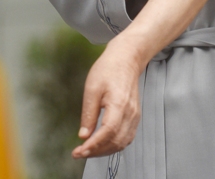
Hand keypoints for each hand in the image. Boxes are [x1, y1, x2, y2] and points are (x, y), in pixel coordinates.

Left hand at [72, 39, 142, 158]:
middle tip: (79, 153)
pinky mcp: (135, 117)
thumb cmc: (108, 70)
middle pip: (115, 142)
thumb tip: (84, 135)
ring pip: (122, 143)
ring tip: (88, 151)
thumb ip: (88, 114)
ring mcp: (135, 116)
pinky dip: (114, 145)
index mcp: (119, 105)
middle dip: (97, 151)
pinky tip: (102, 145)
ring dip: (105, 151)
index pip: (107, 132)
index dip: (94, 145)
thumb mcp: (91, 88)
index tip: (79, 151)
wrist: (126, 60)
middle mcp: (130, 114)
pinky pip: (126, 137)